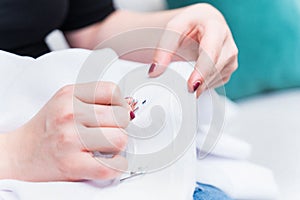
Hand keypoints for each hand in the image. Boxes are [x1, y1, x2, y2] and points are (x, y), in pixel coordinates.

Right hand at [4, 82, 131, 181]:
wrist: (22, 154)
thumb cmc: (48, 127)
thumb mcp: (66, 102)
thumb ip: (95, 100)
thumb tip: (130, 107)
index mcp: (69, 95)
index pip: (112, 91)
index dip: (120, 104)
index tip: (115, 113)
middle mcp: (69, 114)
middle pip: (121, 116)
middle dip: (120, 126)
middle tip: (108, 132)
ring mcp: (70, 139)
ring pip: (120, 139)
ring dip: (118, 146)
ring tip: (105, 146)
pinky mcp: (72, 164)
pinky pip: (112, 165)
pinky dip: (118, 165)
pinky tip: (109, 161)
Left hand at [148, 4, 237, 96]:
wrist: (200, 22)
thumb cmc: (188, 24)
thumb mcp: (172, 30)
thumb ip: (163, 50)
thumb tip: (155, 71)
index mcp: (215, 25)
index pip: (211, 51)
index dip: (202, 71)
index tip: (192, 86)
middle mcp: (227, 39)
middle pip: (216, 66)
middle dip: (201, 81)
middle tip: (186, 90)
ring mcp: (231, 53)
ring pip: (219, 76)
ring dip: (204, 83)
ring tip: (190, 82)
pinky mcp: (231, 65)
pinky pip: (220, 80)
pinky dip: (208, 83)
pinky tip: (198, 78)